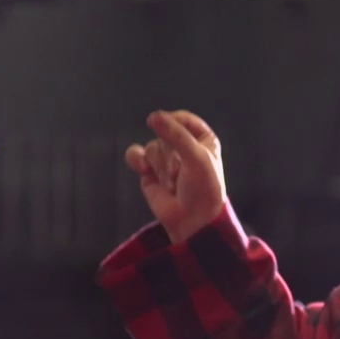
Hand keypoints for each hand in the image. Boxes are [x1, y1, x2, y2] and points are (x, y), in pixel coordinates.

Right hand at [125, 110, 226, 243]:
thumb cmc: (203, 189)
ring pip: (152, 147)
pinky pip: (136, 155)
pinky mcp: (150, 172)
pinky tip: (143, 169)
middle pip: (165, 134)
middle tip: (180, 174)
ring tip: (172, 184)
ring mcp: (165, 159)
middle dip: (169, 155)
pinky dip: (137, 160)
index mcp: (203, 140)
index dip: (175, 123)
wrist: (192, 221)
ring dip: (160, 166)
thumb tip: (153, 116)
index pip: (184, 119)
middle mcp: (184, 147)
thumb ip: (175, 134)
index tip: (170, 130)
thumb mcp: (196, 157)